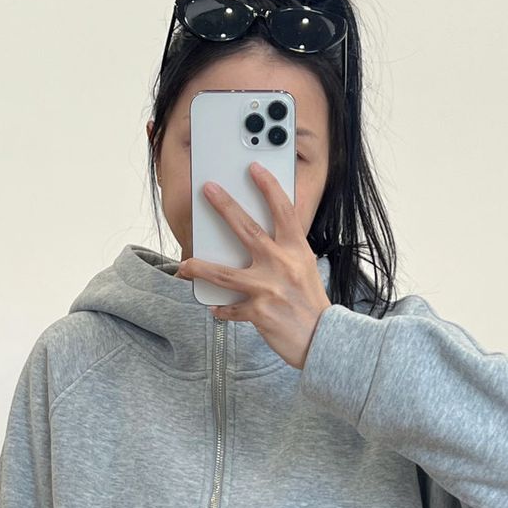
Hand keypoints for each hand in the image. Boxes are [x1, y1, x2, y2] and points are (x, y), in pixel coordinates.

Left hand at [174, 163, 331, 369]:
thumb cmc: (311, 303)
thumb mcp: (304, 269)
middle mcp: (282, 265)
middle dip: (225, 207)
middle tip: (209, 190)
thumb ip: (284, 252)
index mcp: (297, 250)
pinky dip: (222, 309)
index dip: (269, 187)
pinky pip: (231, 308)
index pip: (283, 211)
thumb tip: (255, 241)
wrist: (323, 339)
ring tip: (184, 265)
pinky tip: (215, 308)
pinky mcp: (258, 312)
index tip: (254, 169)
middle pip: (248, 230)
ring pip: (225, 273)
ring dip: (200, 268)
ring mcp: (269, 288)